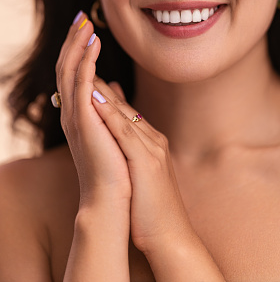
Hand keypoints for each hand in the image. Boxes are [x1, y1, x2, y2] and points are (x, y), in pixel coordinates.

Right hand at [55, 13, 130, 207]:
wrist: (115, 200)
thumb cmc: (117, 169)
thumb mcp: (112, 129)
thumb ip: (109, 106)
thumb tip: (114, 86)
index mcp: (81, 114)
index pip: (75, 74)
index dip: (78, 51)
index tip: (87, 28)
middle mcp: (74, 113)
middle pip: (67, 68)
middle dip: (73, 41)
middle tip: (81, 17)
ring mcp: (77, 116)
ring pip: (70, 71)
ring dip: (76, 45)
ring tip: (85, 23)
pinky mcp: (84, 120)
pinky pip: (81, 83)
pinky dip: (86, 61)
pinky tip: (93, 44)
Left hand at [90, 80, 194, 255]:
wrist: (171, 236)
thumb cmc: (152, 209)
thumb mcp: (142, 176)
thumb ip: (133, 154)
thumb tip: (118, 142)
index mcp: (152, 143)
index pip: (127, 113)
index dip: (108, 95)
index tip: (91, 79)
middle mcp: (154, 140)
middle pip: (125, 108)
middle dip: (103, 86)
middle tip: (86, 65)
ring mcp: (152, 149)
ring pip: (125, 114)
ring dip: (104, 92)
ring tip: (87, 71)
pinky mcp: (146, 162)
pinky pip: (125, 132)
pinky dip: (110, 114)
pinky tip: (96, 100)